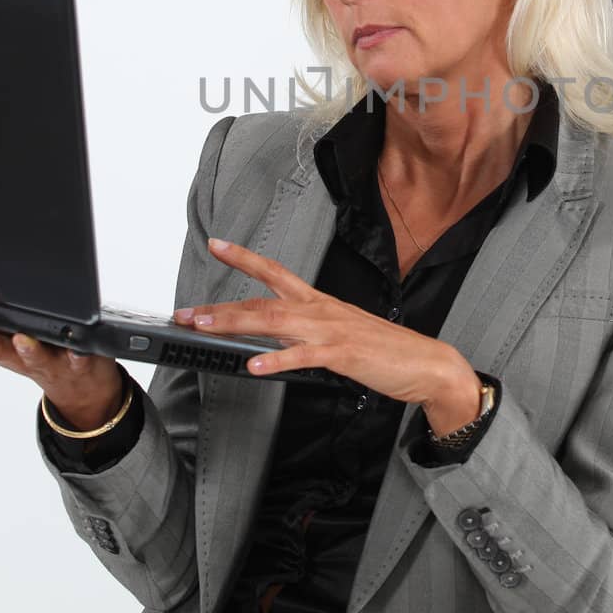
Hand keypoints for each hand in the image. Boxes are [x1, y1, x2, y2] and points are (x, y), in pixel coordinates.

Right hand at [0, 288, 125, 431]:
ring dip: (23, 348)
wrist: (78, 387)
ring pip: (29, 357)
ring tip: (19, 336)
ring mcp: (44, 362)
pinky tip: (75, 347)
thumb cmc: (30, 352)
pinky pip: (76, 360)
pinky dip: (75, 355)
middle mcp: (13, 355)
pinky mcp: (76, 363)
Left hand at [177, 239, 482, 435]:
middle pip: (263, 300)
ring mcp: (330, 331)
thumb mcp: (340, 336)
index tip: (217, 245)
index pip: (276, 272)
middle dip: (221, 307)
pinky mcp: (341, 354)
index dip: (245, 258)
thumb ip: (307, 334)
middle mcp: (321, 311)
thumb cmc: (385, 350)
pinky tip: (254, 367)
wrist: (425, 362)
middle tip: (188, 313)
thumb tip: (274, 340)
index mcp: (320, 304)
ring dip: (235, 325)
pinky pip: (302, 356)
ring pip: (273, 322)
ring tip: (204, 329)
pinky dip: (276, 359)